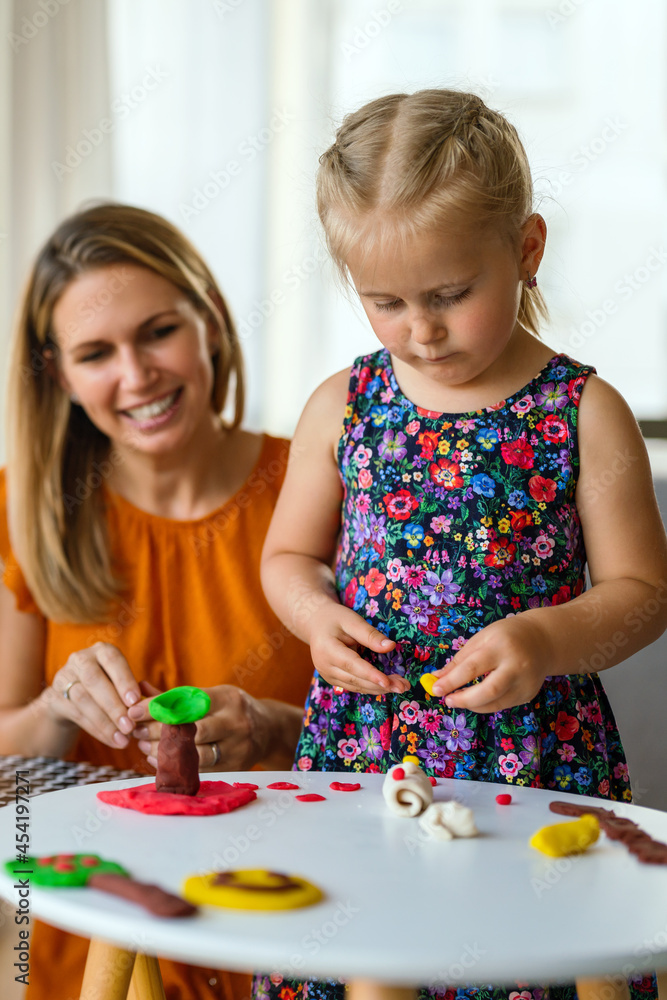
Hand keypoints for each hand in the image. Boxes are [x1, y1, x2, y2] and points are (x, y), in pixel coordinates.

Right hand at [42, 643, 142, 748]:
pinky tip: (111, 740)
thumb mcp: (120, 683)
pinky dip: (96, 729)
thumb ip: (132, 692)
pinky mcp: (53, 697)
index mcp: (102, 651)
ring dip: (105, 722)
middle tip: (130, 726)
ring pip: (83, 699)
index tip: (135, 701)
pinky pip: (75, 714)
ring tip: (123, 738)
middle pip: (94, 680)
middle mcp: (81, 660)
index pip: (112, 660)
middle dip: (113, 706)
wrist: (72, 699)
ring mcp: (64, 677)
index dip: (124, 680)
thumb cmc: (108, 688)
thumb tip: (147, 709)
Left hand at [128, 683, 287, 770]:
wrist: (269, 731)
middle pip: (190, 728)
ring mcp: (237, 746)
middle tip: (136, 731)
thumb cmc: (231, 710)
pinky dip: (176, 765)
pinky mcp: (235, 767)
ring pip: (194, 753)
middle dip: (158, 730)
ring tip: (145, 746)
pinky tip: (160, 760)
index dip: (157, 707)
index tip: (134, 711)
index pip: (187, 700)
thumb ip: (176, 696)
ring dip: (164, 751)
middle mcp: (234, 721)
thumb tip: (139, 688)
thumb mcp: (211, 696)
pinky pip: (200, 770)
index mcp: (226, 698)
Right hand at [308, 602, 408, 695]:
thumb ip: (370, 635)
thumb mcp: (352, 620)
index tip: (388, 682)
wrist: (316, 623)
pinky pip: (354, 686)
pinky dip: (370, 687)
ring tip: (400, 687)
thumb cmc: (334, 618)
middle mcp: (325, 666)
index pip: (352, 665)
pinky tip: (386, 686)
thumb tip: (390, 646)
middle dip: (381, 685)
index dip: (370, 675)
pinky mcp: (333, 679)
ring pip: (356, 686)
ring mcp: (328, 675)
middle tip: (403, 686)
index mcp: (327, 649)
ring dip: (379, 689)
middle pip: (356, 680)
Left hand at [430, 613, 552, 712]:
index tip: (435, 689)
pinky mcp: (528, 694)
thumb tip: (436, 678)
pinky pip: (503, 704)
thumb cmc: (506, 636)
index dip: (452, 681)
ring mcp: (525, 682)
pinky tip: (477, 698)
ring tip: (458, 700)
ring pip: (496, 703)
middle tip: (448, 700)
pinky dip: (486, 704)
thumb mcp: (481, 639)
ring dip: (473, 705)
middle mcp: (516, 665)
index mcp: (500, 646)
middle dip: (464, 699)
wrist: (543, 639)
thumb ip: (460, 660)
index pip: (472, 667)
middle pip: (489, 690)